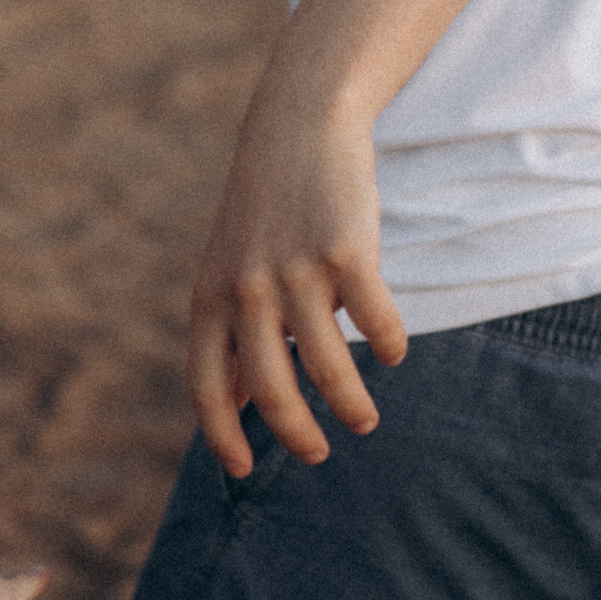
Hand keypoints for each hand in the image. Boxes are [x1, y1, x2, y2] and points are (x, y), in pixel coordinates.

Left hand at [187, 92, 408, 478]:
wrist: (296, 129)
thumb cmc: (264, 211)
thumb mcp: (228, 269)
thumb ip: (230, 333)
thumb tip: (236, 406)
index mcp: (210, 297)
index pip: (207, 385)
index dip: (223, 434)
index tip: (243, 471)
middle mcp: (248, 289)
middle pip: (271, 388)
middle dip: (297, 433)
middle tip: (319, 452)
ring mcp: (297, 271)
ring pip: (328, 367)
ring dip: (350, 405)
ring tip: (363, 420)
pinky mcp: (348, 252)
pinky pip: (375, 321)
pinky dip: (388, 345)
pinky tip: (393, 354)